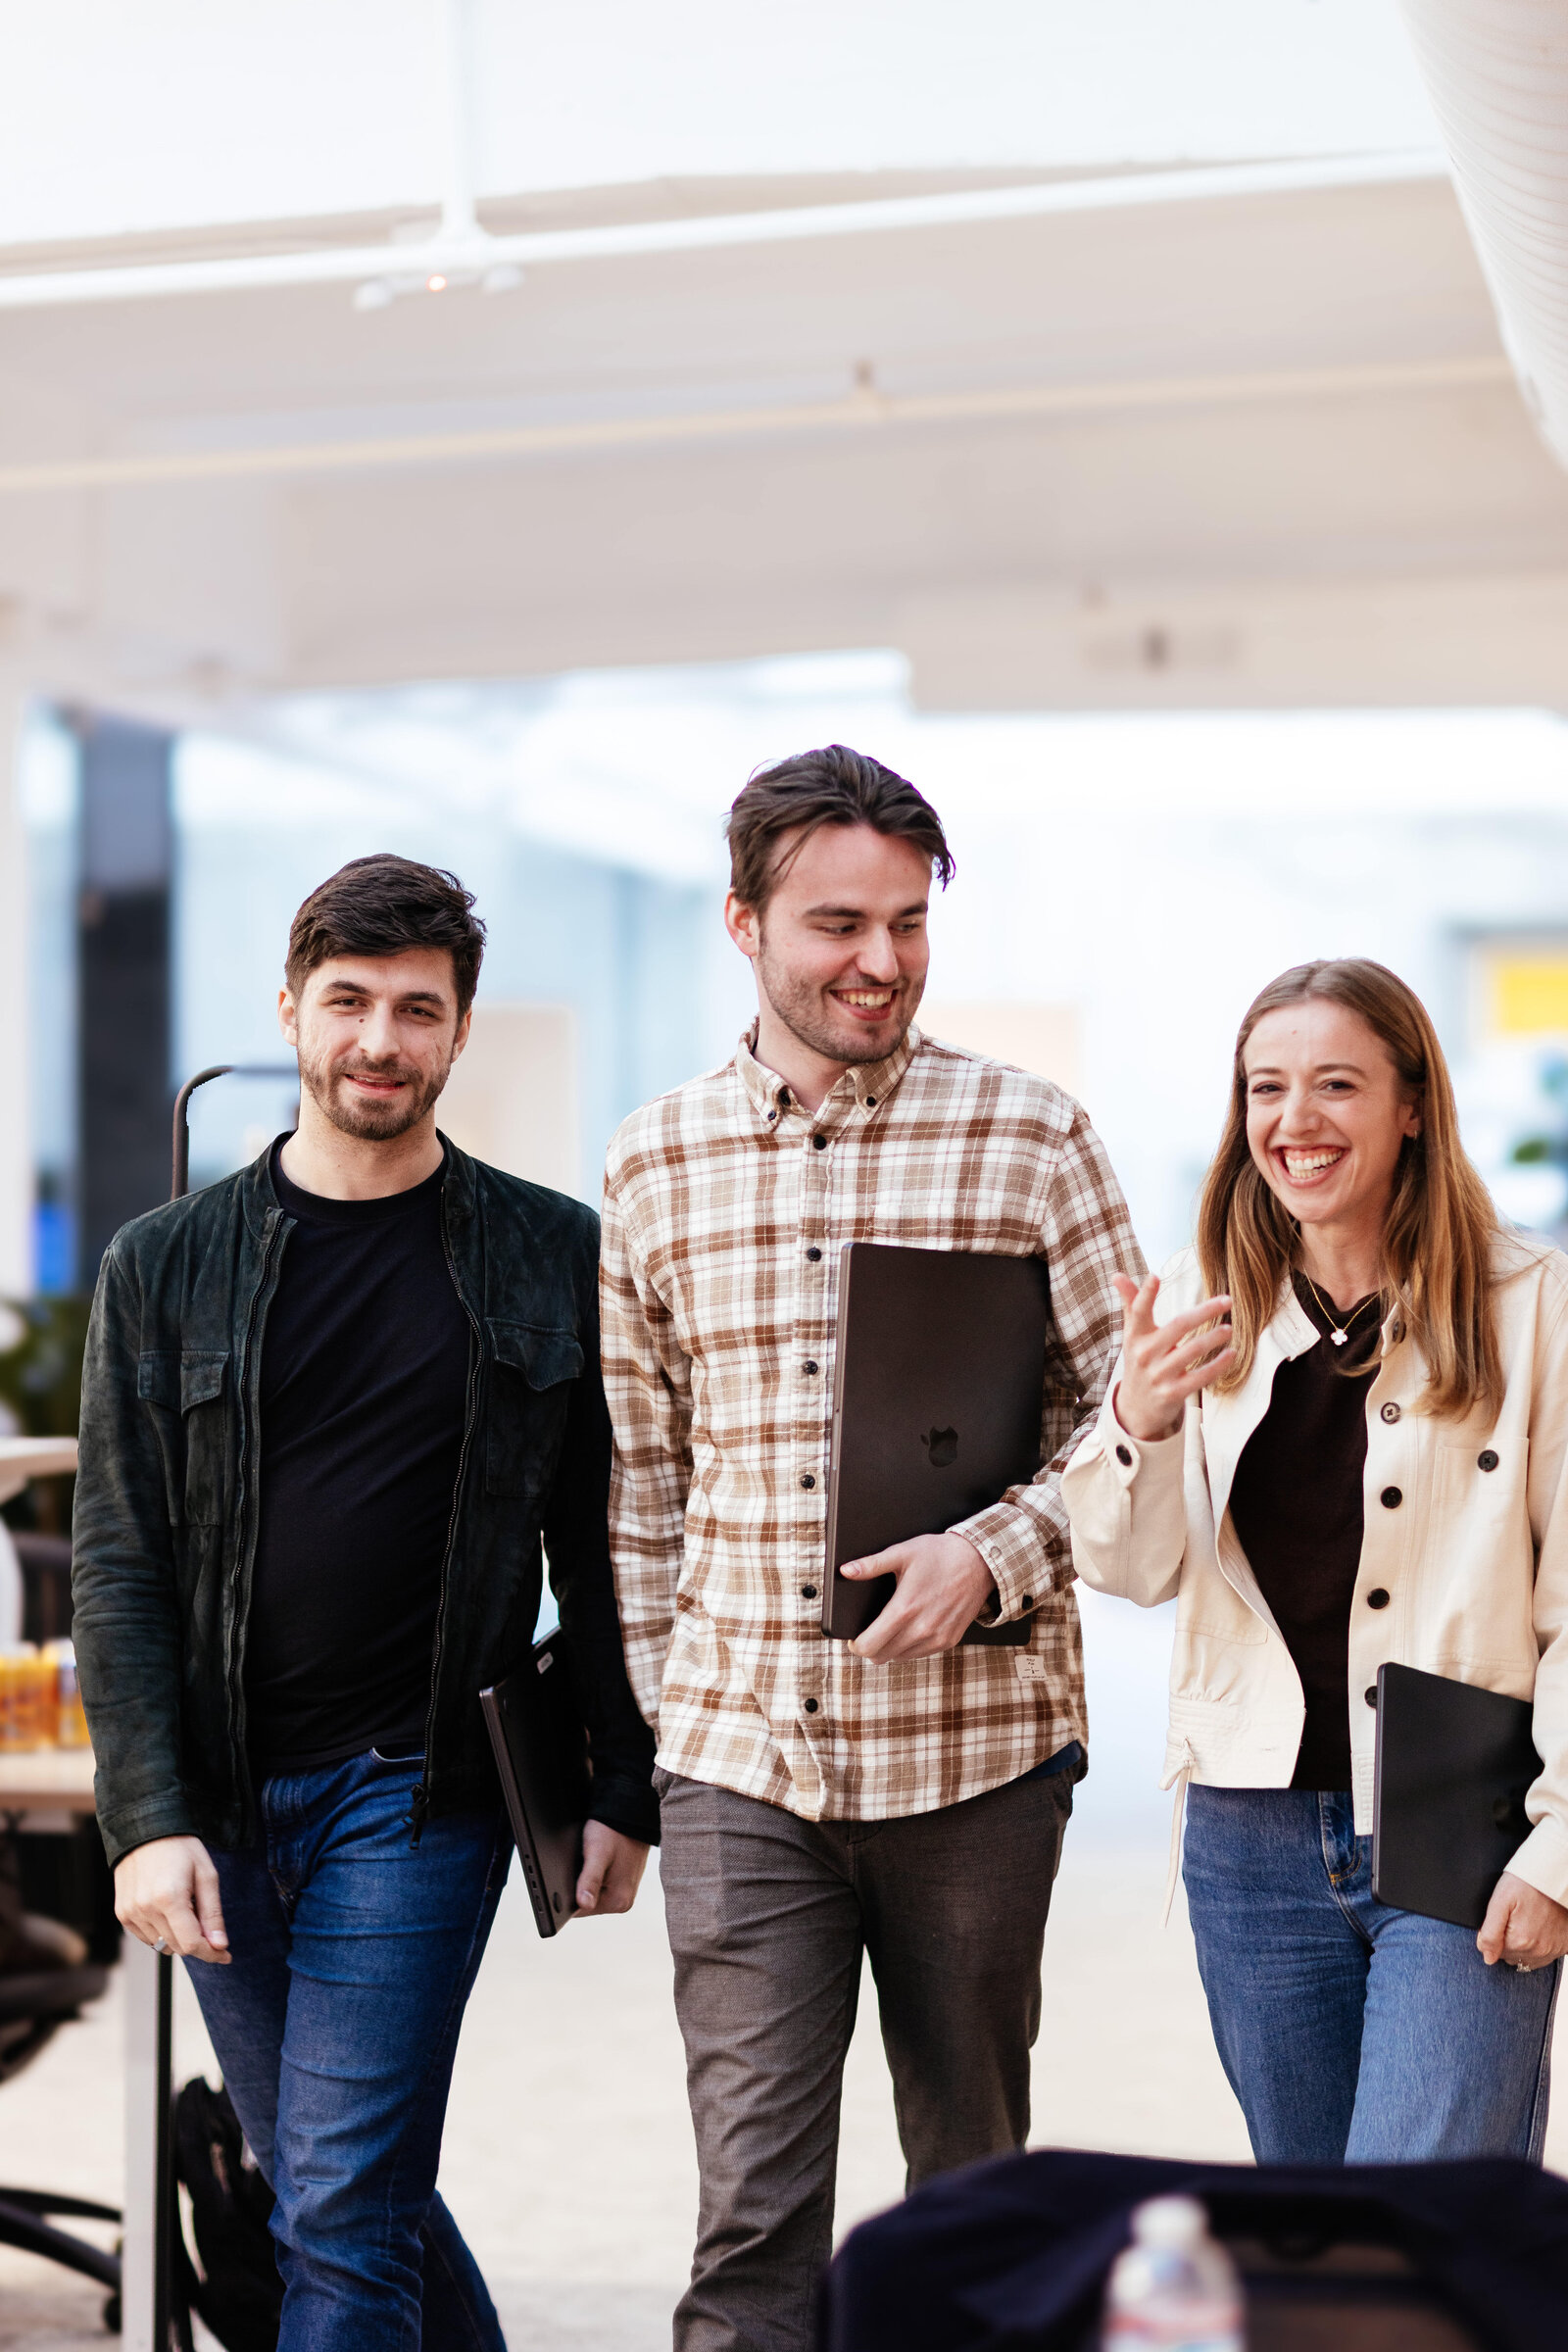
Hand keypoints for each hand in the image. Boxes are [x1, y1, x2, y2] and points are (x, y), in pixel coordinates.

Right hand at [114, 1835, 230, 1965]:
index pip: (191, 1944)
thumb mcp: (206, 1875)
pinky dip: (161, 1932)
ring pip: (161, 1945)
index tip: (226, 1955)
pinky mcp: (122, 1913)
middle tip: (208, 1924)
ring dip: (178, 1937)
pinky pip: (146, 1937)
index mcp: (169, 1899)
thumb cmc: (181, 1848)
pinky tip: (168, 1911)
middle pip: (177, 1947)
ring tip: (185, 1908)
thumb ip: (212, 1913)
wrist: (146, 1828)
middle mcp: (145, 1909)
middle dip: (198, 1943)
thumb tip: (220, 1945)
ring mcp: (130, 1913)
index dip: (211, 1953)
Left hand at [574, 1821, 650, 1917]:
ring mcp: (624, 1893)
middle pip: (586, 1903)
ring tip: (585, 1860)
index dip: (567, 1896)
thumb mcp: (597, 1853)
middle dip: (576, 1887)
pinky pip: (600, 1885)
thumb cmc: (613, 1831)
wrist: (630, 1813)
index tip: (564, 1878)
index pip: (579, 1910)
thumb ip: (590, 1880)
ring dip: (584, 1881)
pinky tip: (592, 1861)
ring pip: (592, 1893)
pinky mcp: (622, 1883)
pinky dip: (592, 1876)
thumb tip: (583, 1904)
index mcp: (618, 1900)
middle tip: (576, 1864)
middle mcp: (624, 1901)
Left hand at [843, 1531, 996, 1662]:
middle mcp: (921, 1629)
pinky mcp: (949, 1641)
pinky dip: (909, 1647)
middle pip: (881, 1656)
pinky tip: (911, 1627)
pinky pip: (919, 1654)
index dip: (856, 1644)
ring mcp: (937, 1638)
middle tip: (870, 1631)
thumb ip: (871, 1564)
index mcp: (904, 1609)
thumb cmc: (940, 1554)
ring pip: (900, 1658)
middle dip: (870, 1646)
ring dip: (890, 1648)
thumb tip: (846, 1571)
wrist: (980, 1561)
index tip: (855, 1637)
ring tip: (891, 1627)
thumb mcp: (902, 1553)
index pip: (869, 1646)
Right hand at [1110, 1273, 1233, 1443]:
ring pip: (1192, 1351)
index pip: (1138, 1311)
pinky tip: (1231, 1354)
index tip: (1154, 1277)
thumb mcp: (1133, 1334)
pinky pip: (1200, 1377)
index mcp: (1135, 1336)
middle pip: (1178, 1326)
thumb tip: (1117, 1275)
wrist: (1136, 1407)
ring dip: (1214, 1337)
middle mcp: (1145, 1354)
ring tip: (1229, 1328)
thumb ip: (1131, 1303)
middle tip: (1227, 1300)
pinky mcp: (1173, 1393)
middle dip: (1204, 1312)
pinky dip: (1217, 1365)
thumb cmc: (1140, 1361)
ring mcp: (1159, 1375)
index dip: (1145, 1294)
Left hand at [1477, 1870, 1567, 1969]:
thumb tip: (1487, 1958)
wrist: (1553, 1876)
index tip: (1502, 1918)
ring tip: (1525, 1922)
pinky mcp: (1564, 1946)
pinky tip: (1538, 1928)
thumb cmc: (1524, 1884)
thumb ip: (1490, 1933)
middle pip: (1513, 1956)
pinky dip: (1540, 1945)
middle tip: (1514, 1917)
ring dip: (1523, 1945)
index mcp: (1520, 1942)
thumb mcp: (1500, 1902)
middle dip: (1508, 1940)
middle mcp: (1538, 1951)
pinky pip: (1546, 1956)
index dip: (1495, 1935)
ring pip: (1528, 1958)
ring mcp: (1553, 1950)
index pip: (1496, 1952)